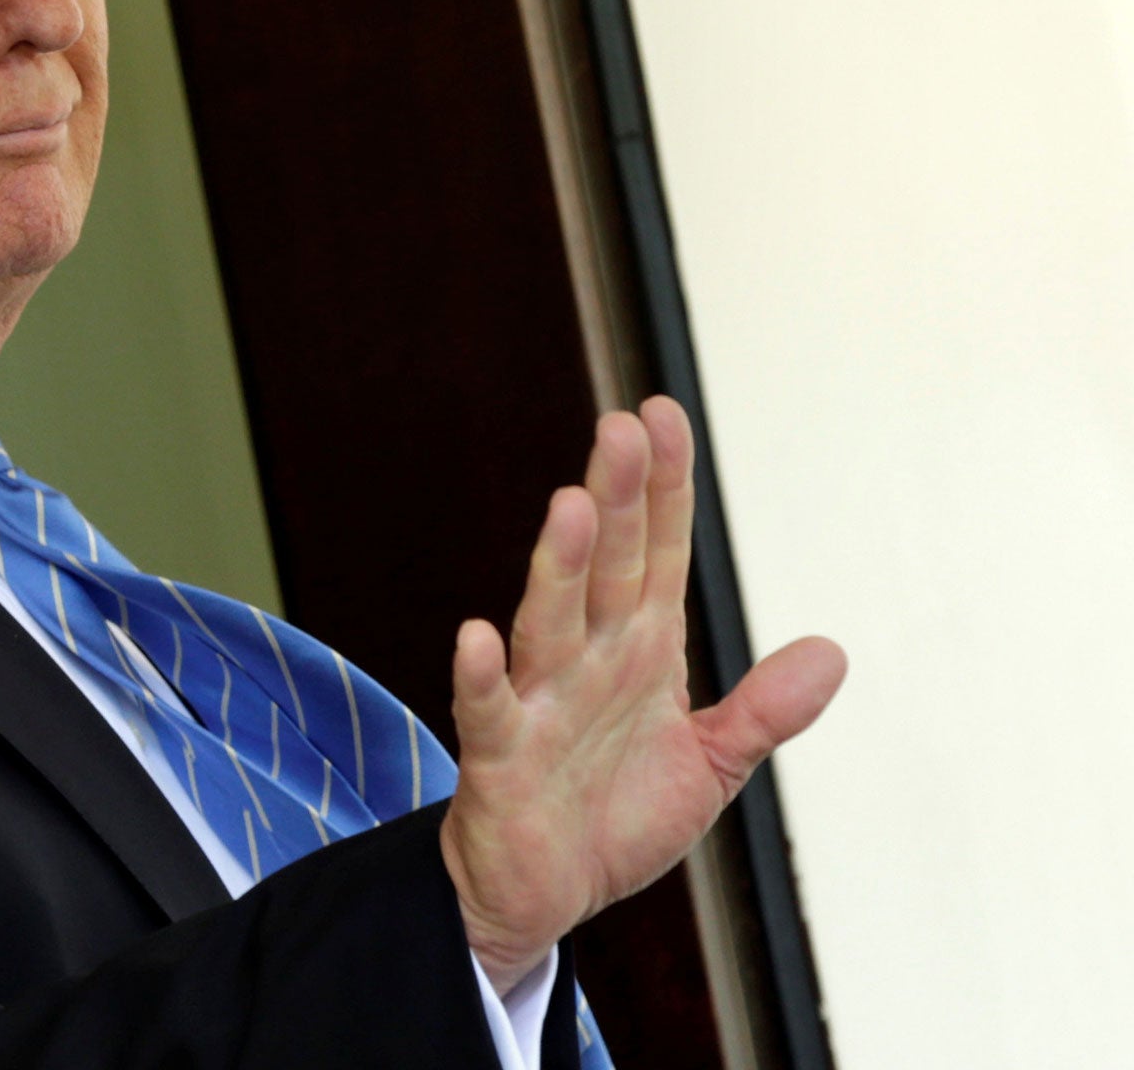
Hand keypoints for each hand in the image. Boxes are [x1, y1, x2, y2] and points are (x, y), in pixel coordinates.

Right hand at [437, 397, 846, 993]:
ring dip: (561, 566)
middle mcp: (588, 660)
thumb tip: (832, 651)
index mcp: (639, 650)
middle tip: (621, 428)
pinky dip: (483, 677)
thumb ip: (763, 709)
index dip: (664, 488)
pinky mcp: (503, 759)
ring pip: (552, 622)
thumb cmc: (612, 816)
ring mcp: (542, 703)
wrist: (542, 895)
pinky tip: (477, 638)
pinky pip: (491, 712)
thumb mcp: (709, 766)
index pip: (657, 553)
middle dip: (619, 499)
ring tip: (573, 507)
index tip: (662, 414)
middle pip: (608, 568)